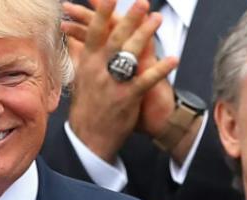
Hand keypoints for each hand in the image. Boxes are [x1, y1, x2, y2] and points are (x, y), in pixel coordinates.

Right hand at [61, 0, 177, 162]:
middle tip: (141, 2)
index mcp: (87, 64)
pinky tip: (173, 59)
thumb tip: (72, 36)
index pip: (94, 33)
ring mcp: (113, 84)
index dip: (102, 14)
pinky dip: (160, 69)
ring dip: (145, 34)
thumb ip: (79, 55)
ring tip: (158, 19)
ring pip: (129, 54)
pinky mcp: (127, 98)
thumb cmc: (86, 107)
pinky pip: (145, 80)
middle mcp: (98, 71)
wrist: (89, 139)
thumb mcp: (79, 79)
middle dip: (129, 18)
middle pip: (114, 38)